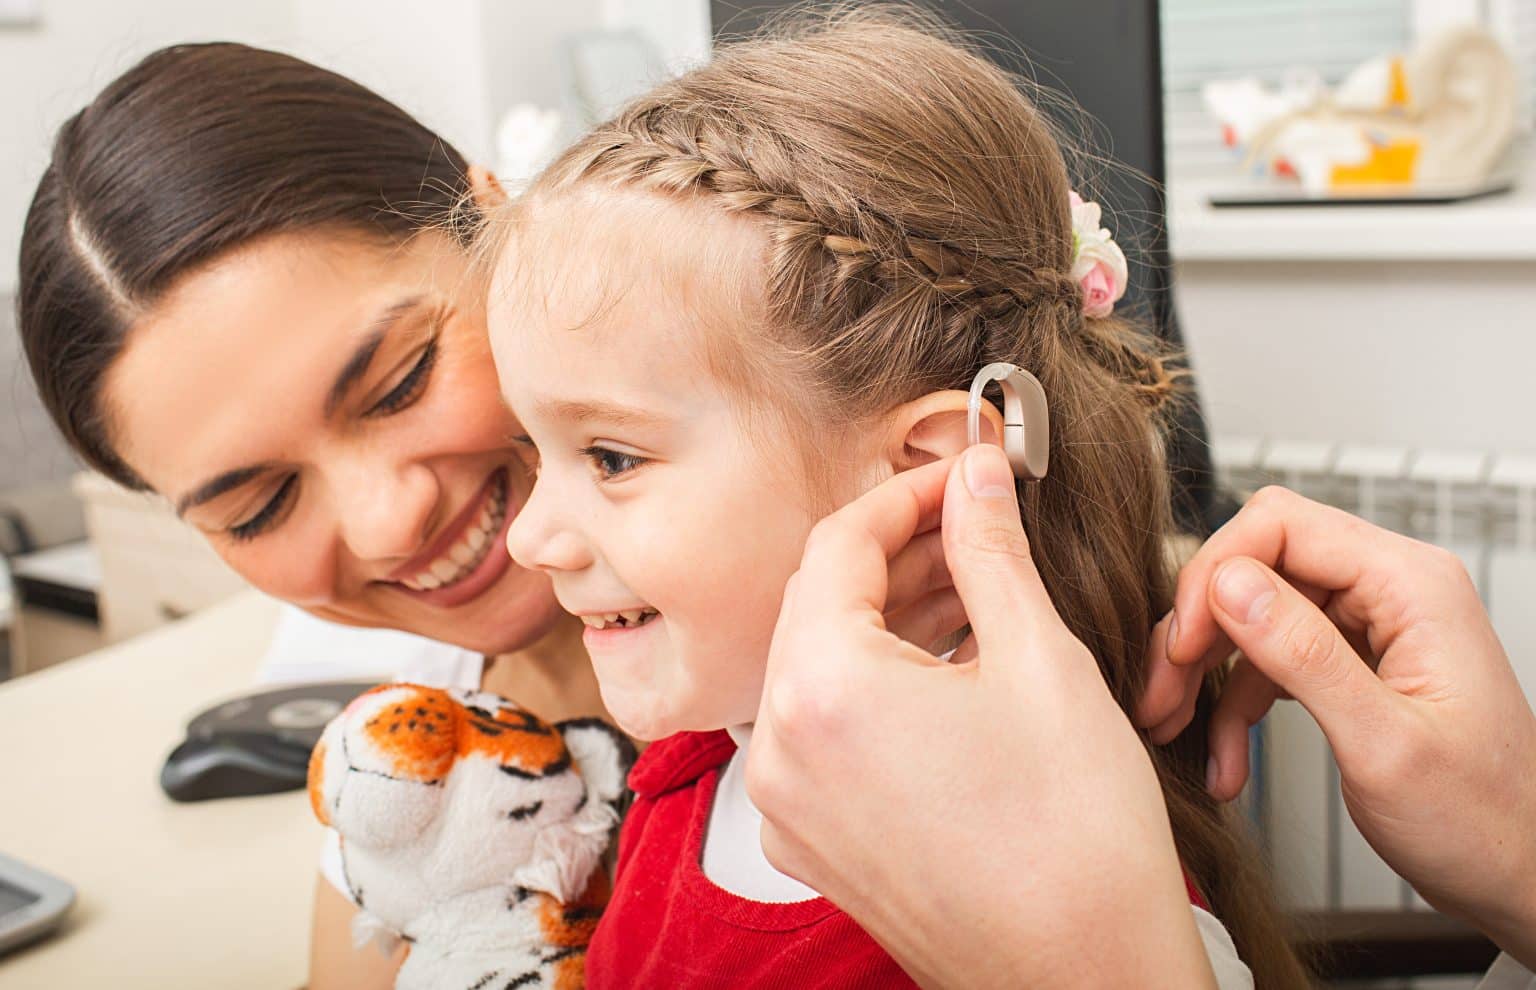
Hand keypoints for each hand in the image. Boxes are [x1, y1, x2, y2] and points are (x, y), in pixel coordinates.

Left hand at [747, 445, 1215, 988]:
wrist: (1087, 980)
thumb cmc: (1077, 846)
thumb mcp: (1041, 663)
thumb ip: (992, 552)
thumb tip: (975, 479)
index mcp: (823, 691)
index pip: (840, 545)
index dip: (904, 495)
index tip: (956, 478)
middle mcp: (782, 751)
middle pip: (820, 605)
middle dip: (897, 555)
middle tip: (970, 527)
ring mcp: (790, 805)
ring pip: (820, 668)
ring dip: (887, 619)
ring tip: (970, 593)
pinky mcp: (813, 842)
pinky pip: (824, 732)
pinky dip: (873, 687)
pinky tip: (944, 671)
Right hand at [1137, 486, 1535, 966]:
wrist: (1521, 876)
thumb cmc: (1481, 821)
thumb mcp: (1382, 743)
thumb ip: (1303, 655)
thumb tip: (1227, 583)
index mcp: (1411, 585)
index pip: (1280, 524)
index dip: (1215, 575)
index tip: (1184, 645)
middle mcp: (1391, 588)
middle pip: (1258, 564)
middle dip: (1199, 628)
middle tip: (1161, 691)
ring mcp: (1372, 622)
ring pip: (1253, 612)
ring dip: (1207, 672)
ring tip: (1175, 727)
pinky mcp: (1353, 658)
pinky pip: (1272, 657)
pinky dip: (1236, 704)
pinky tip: (1225, 761)